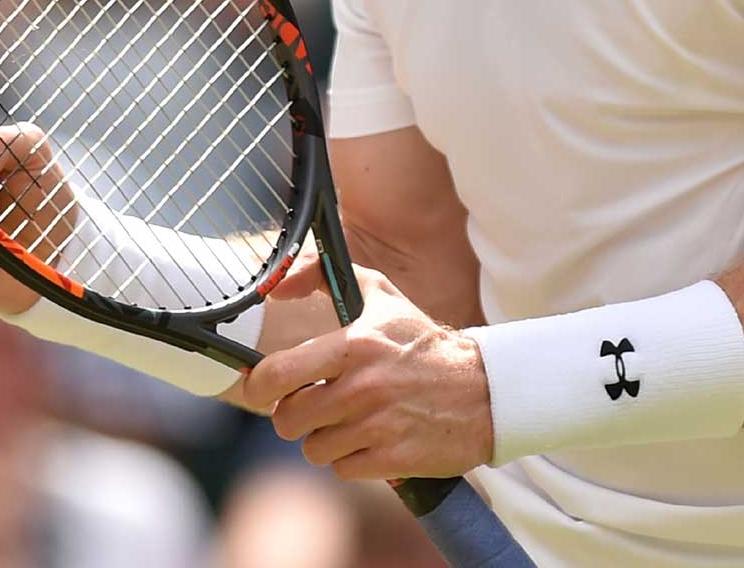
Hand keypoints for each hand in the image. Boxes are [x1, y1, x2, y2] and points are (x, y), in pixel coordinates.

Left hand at [245, 265, 494, 480]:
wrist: (485, 390)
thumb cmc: (422, 343)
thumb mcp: (378, 295)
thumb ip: (320, 274)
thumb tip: (275, 286)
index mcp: (352, 346)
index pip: (277, 374)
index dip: (257, 386)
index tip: (258, 388)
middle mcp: (361, 388)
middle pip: (288, 420)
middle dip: (293, 415)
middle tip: (312, 405)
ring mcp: (377, 427)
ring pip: (314, 448)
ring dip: (325, 438)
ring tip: (349, 420)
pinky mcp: (393, 460)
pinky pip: (344, 470)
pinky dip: (352, 459)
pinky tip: (371, 439)